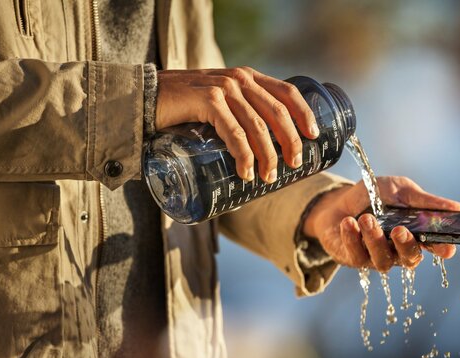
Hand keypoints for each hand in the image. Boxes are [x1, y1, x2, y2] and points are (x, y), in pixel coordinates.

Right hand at [155, 67, 319, 182]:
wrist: (145, 98)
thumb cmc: (183, 107)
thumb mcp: (218, 103)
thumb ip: (237, 113)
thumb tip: (261, 148)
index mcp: (247, 77)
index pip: (287, 91)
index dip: (305, 113)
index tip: (314, 136)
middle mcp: (239, 78)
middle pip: (278, 112)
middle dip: (290, 141)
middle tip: (294, 165)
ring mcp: (224, 88)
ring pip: (258, 126)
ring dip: (268, 156)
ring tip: (268, 177)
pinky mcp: (207, 100)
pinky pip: (234, 132)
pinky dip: (244, 155)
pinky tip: (246, 172)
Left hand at [302, 176, 459, 271]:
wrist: (338, 201)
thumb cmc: (373, 197)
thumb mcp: (400, 190)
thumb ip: (424, 201)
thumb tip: (457, 208)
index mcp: (416, 234)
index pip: (434, 246)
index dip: (442, 248)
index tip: (447, 248)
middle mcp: (398, 250)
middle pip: (409, 258)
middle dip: (405, 245)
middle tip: (399, 230)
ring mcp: (376, 257)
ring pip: (382, 259)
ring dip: (374, 238)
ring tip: (366, 218)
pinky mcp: (353, 258)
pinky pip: (355, 255)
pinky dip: (352, 237)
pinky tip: (348, 222)